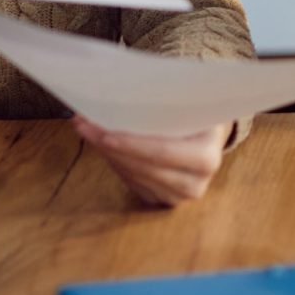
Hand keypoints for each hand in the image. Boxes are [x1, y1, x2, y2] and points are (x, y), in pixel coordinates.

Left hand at [74, 117, 227, 206]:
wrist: (210, 137)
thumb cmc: (197, 115)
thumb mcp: (193, 104)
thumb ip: (167, 103)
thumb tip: (121, 93)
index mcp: (206, 157)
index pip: (162, 152)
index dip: (130, 144)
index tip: (103, 132)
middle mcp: (195, 183)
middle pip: (143, 166)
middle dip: (110, 145)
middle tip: (84, 125)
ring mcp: (178, 196)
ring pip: (133, 176)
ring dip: (108, 154)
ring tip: (88, 131)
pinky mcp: (163, 201)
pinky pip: (132, 183)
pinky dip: (115, 163)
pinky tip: (104, 147)